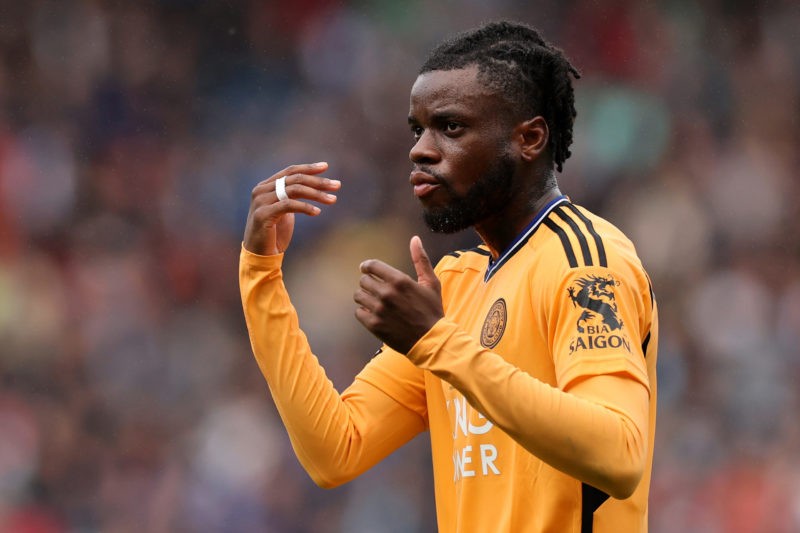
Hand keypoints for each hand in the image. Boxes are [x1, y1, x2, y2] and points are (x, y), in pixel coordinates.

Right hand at [243, 162, 340, 254]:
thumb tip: (313, 186)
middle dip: (318, 181)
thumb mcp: (285, 210)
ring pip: (294, 190)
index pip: (290, 171)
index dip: (308, 168)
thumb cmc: (275, 233)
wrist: (260, 254)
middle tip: (337, 185)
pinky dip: (305, 207)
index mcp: (265, 186)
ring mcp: (261, 201)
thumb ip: (292, 196)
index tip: (326, 166)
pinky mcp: (263, 214)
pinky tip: (317, 212)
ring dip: (316, 194)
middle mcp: (261, 190)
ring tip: (333, 200)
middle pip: (295, 179)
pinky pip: (289, 205)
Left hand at [354, 236, 443, 353]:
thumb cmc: (432, 311)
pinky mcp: (374, 325)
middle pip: (363, 281)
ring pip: (358, 296)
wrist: (431, 340)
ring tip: (373, 301)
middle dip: (368, 283)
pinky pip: (358, 312)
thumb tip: (415, 239)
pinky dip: (363, 312)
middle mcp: (387, 293)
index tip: (366, 269)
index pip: (372, 266)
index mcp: (399, 280)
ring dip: (364, 297)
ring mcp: (379, 310)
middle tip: (374, 288)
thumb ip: (421, 259)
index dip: (367, 266)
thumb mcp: (431, 283)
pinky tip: (373, 313)